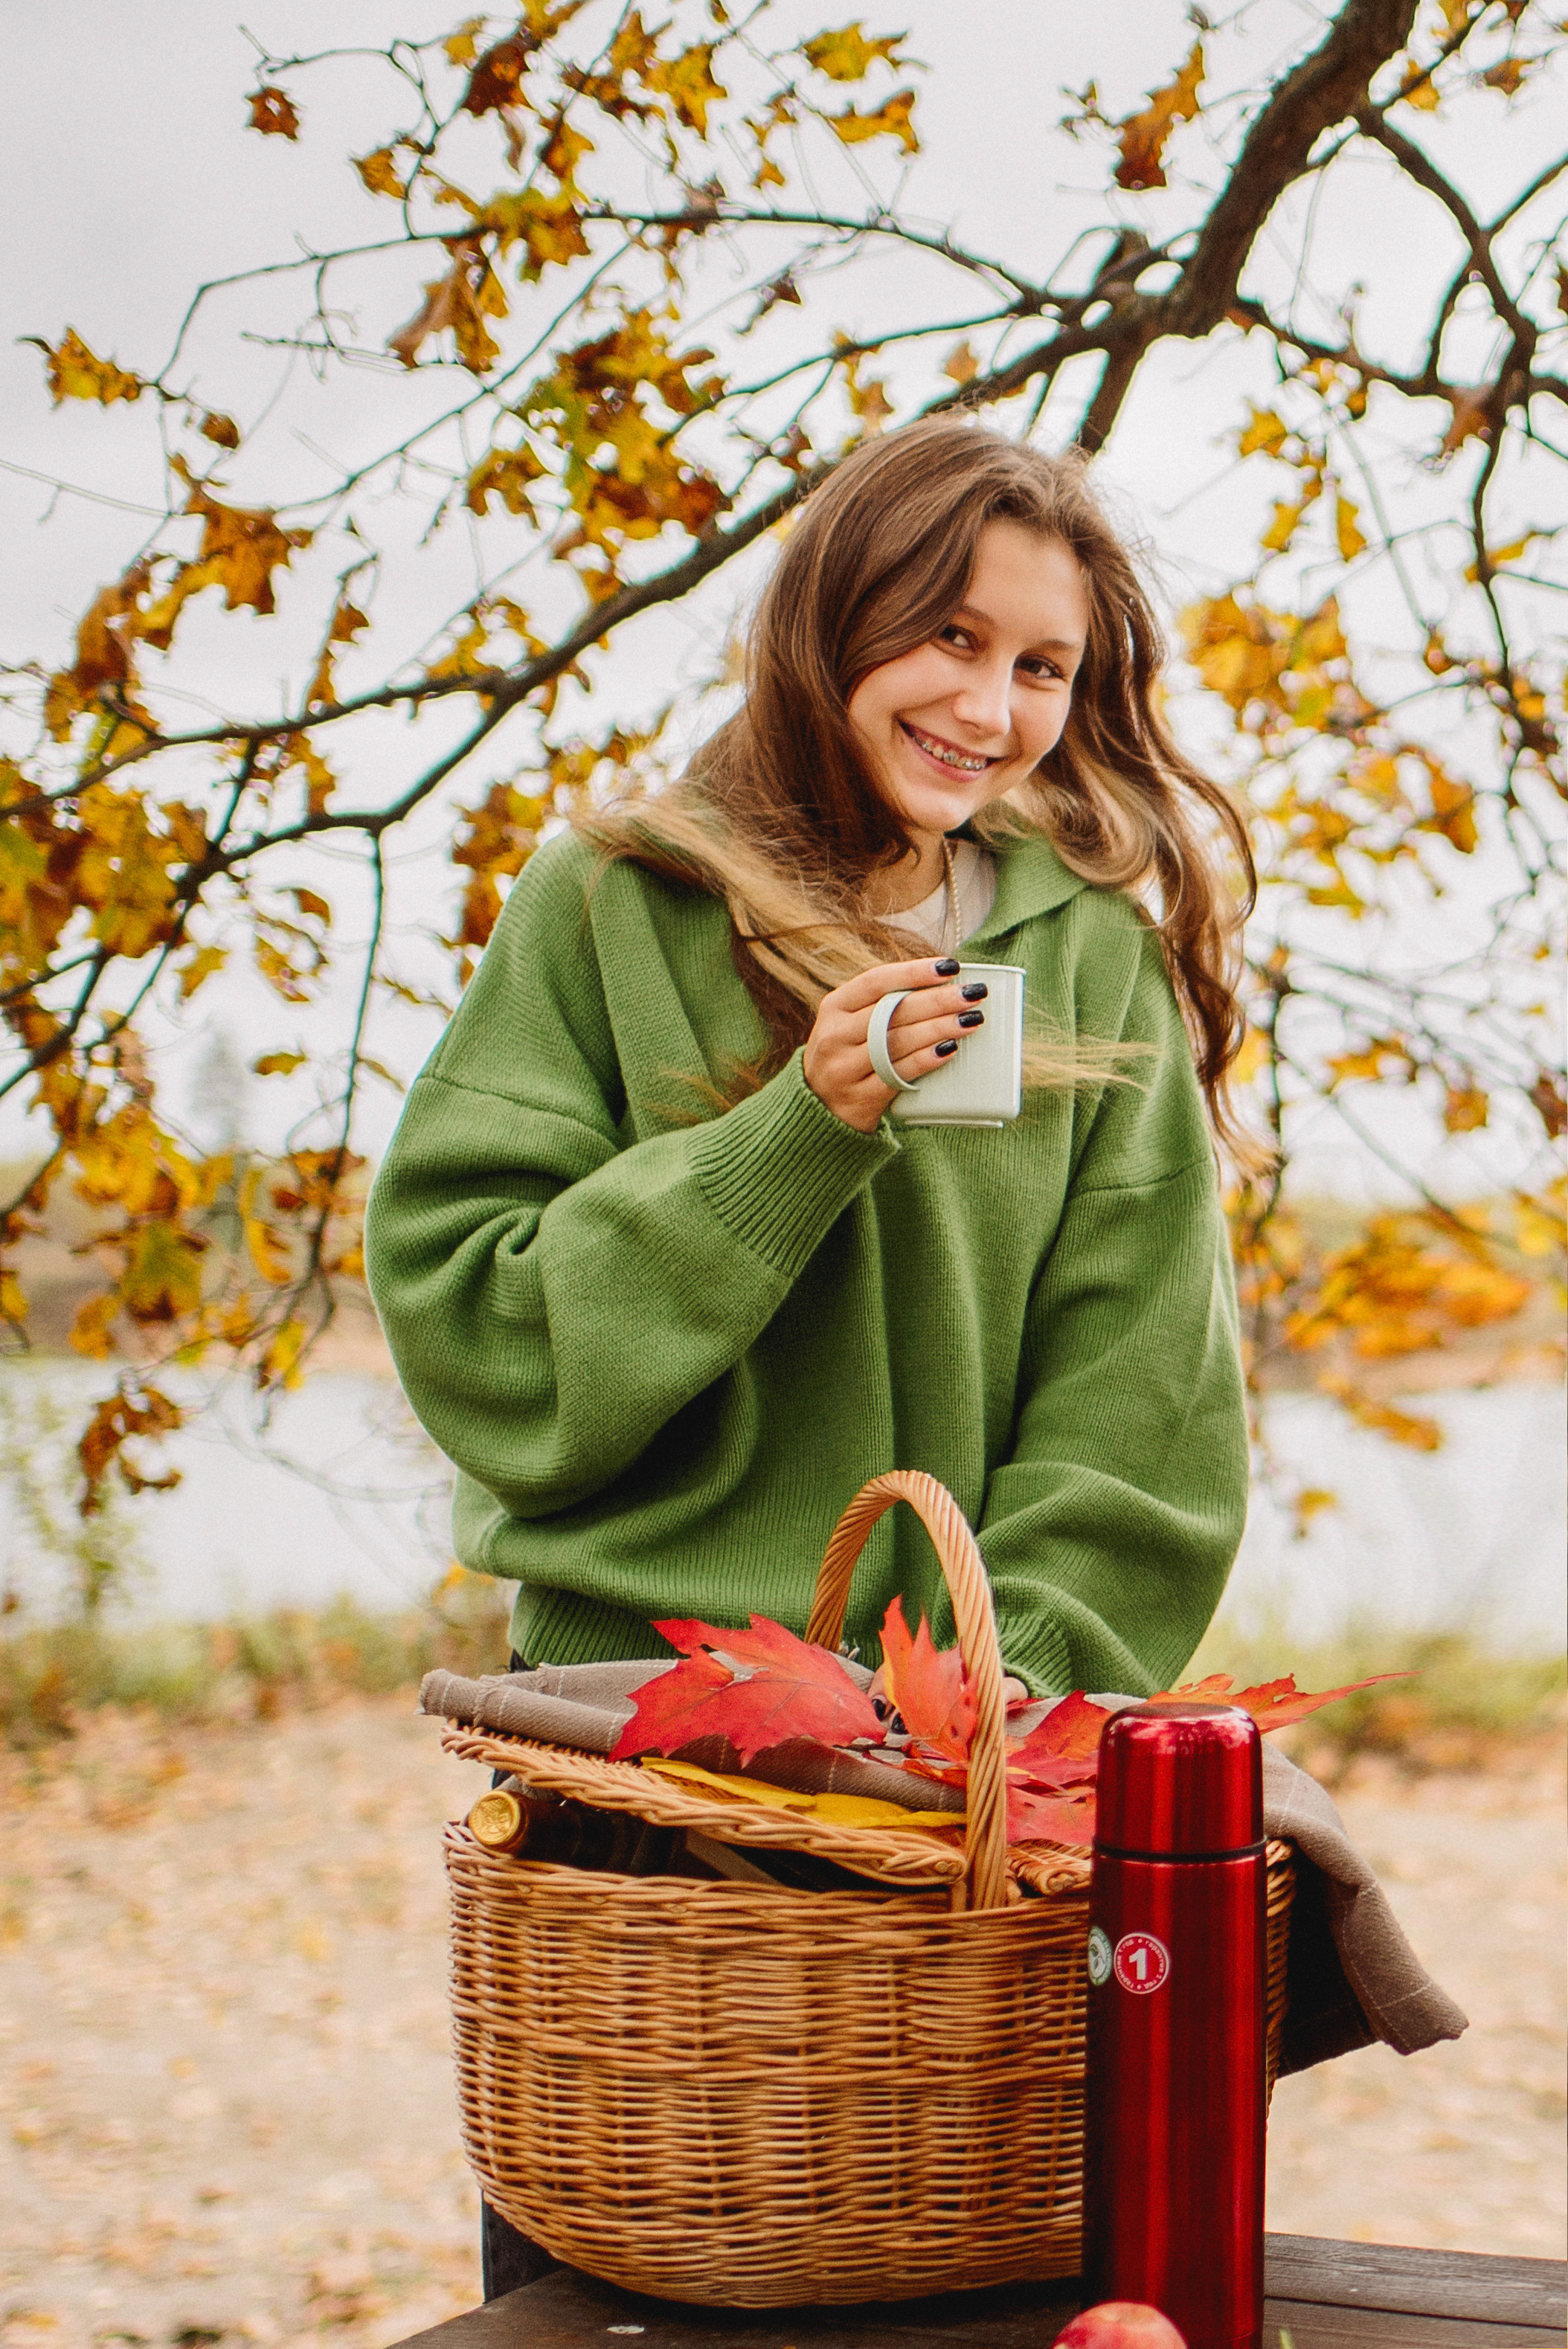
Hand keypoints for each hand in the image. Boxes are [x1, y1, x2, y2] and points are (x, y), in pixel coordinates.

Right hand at [803, 956, 987, 1132]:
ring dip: (940, 1028)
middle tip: (973, 994)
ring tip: (971, 1020)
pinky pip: (899, 1073)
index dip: (915, 972)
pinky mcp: (860, 1098)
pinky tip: (949, 1049)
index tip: (950, 967)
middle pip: (894, 1011)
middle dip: (939, 1000)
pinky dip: (927, 1060)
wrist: (818, 1109)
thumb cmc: (846, 1056)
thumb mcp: (849, 1023)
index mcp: (834, 1007)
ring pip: (899, 1041)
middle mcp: (835, 1035)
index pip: (877, 981)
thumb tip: (941, 983)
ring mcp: (845, 1068)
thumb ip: (883, 1004)